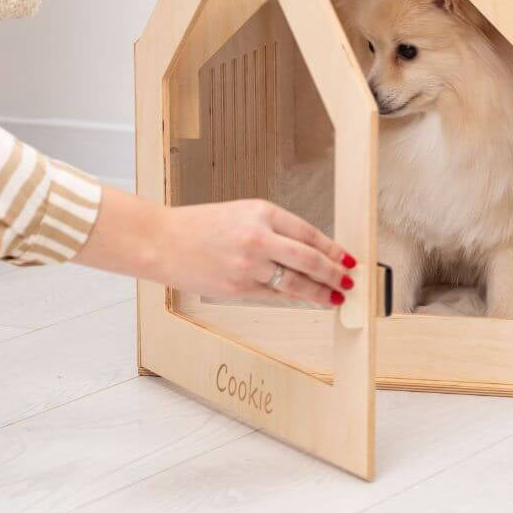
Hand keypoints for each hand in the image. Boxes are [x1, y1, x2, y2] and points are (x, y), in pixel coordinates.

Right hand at [74, 187, 355, 306]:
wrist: (163, 241)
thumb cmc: (202, 226)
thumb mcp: (242, 213)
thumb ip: (274, 228)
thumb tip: (309, 250)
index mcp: (262, 212)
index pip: (309, 233)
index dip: (332, 248)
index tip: (348, 258)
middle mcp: (259, 238)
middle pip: (309, 259)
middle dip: (334, 272)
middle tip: (349, 279)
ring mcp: (249, 266)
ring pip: (295, 283)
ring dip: (320, 291)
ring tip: (335, 296)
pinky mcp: (238, 288)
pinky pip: (275, 296)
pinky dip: (294, 298)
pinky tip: (307, 300)